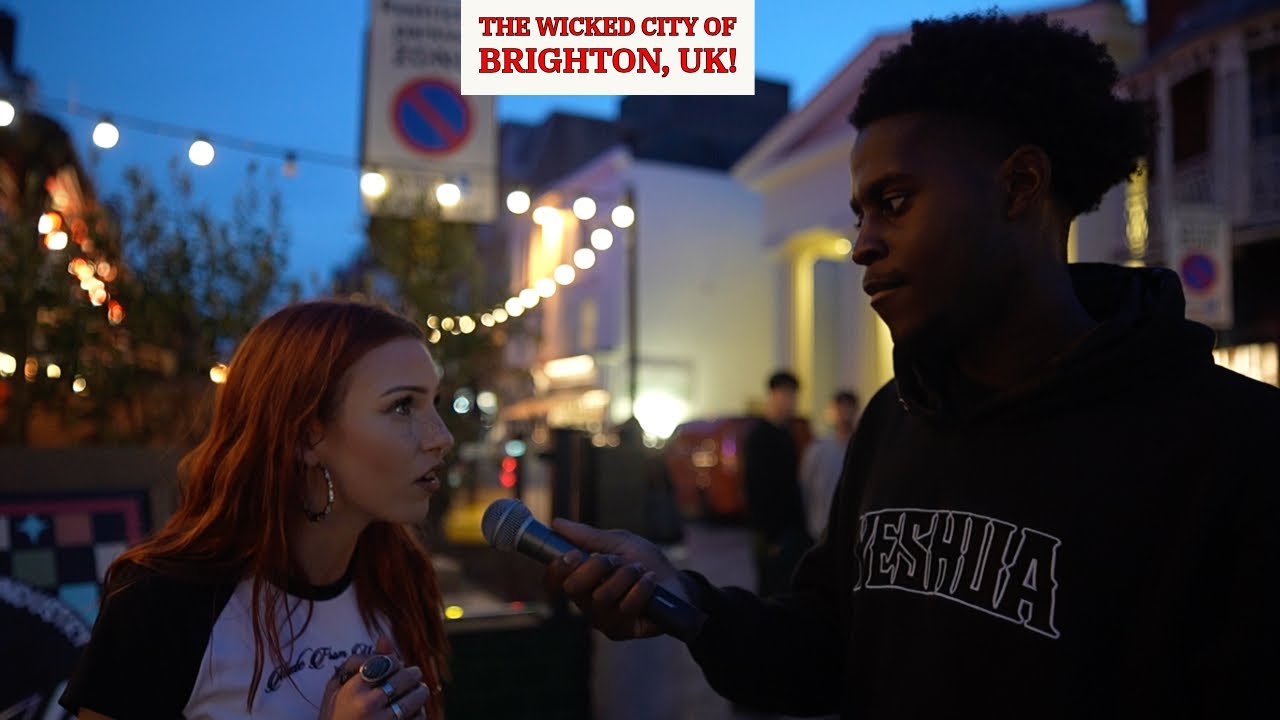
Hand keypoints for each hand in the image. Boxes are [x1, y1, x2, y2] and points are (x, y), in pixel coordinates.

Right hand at [319, 636, 430, 718]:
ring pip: (415, 698)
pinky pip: (417, 718)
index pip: (387, 663)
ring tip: (418, 691)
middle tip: (413, 676)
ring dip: (420, 692)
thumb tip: (385, 638)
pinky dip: (419, 713)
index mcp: (352, 690)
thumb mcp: (336, 691)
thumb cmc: (333, 718)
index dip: (395, 663)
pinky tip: (413, 712)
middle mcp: (367, 705)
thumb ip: (358, 664)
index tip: (395, 667)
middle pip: (405, 678)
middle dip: (412, 675)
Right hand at [543, 518, 691, 640]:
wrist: (677, 583)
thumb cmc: (645, 561)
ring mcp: (604, 620)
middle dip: (596, 567)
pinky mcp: (624, 630)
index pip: (553, 581)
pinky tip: (651, 581)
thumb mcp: (619, 542)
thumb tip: (557, 523)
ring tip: (640, 570)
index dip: (557, 568)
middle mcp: (587, 604)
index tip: (574, 554)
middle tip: (616, 560)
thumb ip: (588, 536)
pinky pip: (626, 608)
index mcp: (581, 581)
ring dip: (625, 576)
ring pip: (602, 597)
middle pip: (574, 589)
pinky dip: (641, 588)